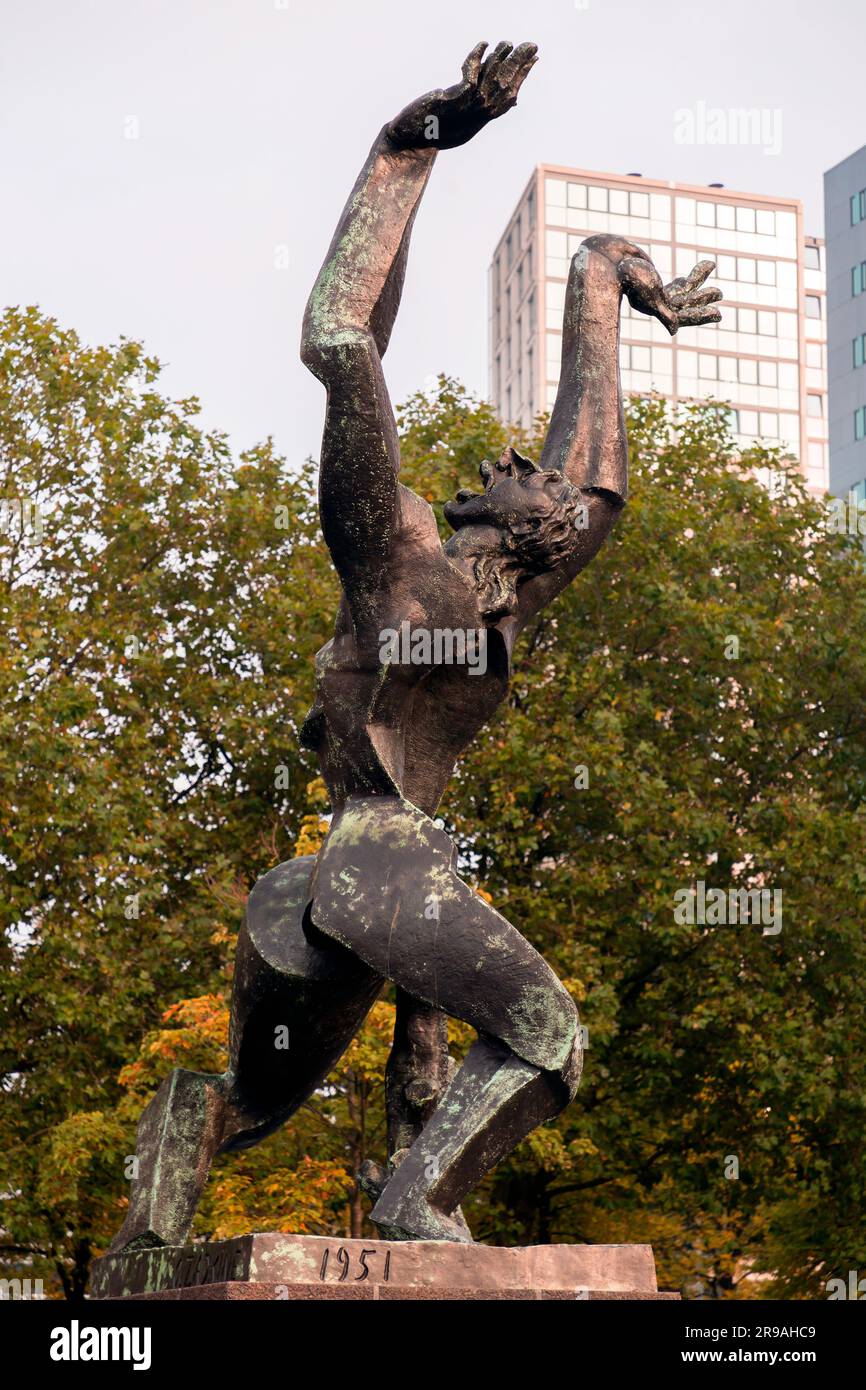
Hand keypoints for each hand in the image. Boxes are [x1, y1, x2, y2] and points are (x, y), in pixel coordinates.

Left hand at [386, 41, 537, 150]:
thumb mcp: (471, 121)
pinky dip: (477, 56)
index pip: (512, 93)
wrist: (415, 138)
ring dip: (501, 56)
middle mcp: (481, 112)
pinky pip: (471, 72)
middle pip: (506, 83)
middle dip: (519, 62)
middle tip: (530, 44)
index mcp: (485, 116)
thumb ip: (489, 108)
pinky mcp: (455, 98)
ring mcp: (469, 105)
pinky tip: (483, 44)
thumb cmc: (442, 130)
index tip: (535, 59)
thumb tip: (513, 99)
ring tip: (507, 43)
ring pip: (491, 76)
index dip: (524, 75)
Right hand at [621, 255, 722, 335]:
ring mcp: (657, 291)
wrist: (608, 260)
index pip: (684, 317)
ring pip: (683, 291)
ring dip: (698, 282)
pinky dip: (689, 276)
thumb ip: (664, 314)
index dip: (701, 316)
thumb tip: (675, 331)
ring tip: (712, 268)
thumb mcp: (649, 298)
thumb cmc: (628, 279)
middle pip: (686, 304)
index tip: (719, 314)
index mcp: (657, 311)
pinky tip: (701, 269)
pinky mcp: (655, 278)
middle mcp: (658, 304)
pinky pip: (677, 281)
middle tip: (720, 293)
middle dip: (703, 298)